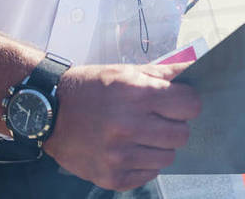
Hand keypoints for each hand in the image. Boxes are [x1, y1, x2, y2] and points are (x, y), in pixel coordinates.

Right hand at [43, 61, 200, 190]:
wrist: (47, 112)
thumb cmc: (91, 89)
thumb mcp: (127, 71)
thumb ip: (165, 73)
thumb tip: (196, 68)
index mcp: (137, 96)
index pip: (190, 105)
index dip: (188, 103)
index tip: (178, 102)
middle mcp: (128, 127)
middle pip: (182, 135)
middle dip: (175, 125)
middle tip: (159, 120)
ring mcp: (118, 156)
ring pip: (167, 157)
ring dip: (160, 146)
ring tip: (142, 134)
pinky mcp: (110, 177)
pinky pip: (148, 175)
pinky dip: (144, 164)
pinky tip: (130, 149)